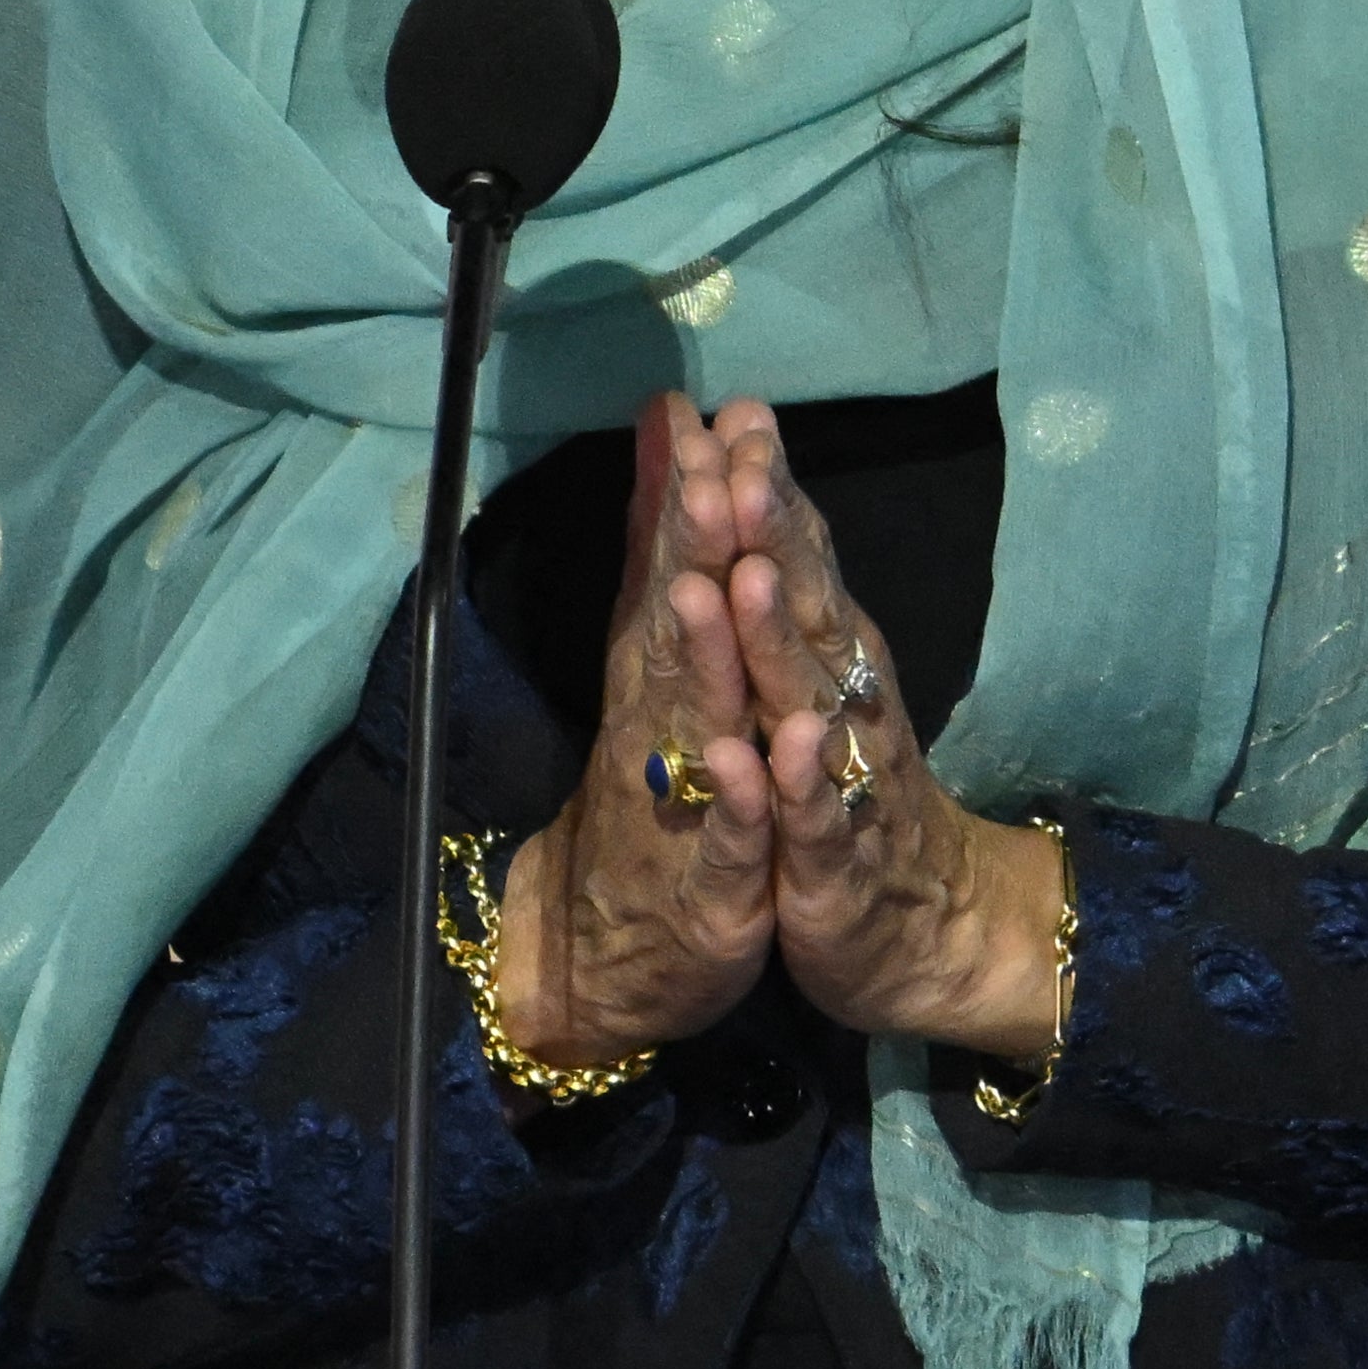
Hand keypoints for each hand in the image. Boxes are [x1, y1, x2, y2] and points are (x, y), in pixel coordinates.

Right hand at [497, 392, 779, 1064]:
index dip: (691, 494)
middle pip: (679, 628)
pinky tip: (748, 761)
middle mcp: (662, 726)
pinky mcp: (711, 888)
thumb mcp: (658, 668)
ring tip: (714, 586)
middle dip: (694, 550)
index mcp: (661, 673)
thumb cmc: (657, 788)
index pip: (675, 570)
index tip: (704, 412)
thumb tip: (662, 433)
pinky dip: (738, 801)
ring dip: (703, 656)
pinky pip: (728, 840)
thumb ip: (655, 555)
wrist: (620, 956)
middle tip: (707, 467)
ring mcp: (683, 806)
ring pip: (695, 721)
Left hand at [721, 427, 1071, 1060]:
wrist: (924, 928)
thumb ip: (780, 574)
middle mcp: (846, 702)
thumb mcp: (806, 677)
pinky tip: (781, 747)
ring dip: (777, 643)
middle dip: (773, 538)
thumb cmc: (849, 787)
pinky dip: (798, 783)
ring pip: (807, 703)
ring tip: (744, 579)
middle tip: (741, 462)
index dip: (770, 488)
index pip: (799, 558)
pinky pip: (814, 820)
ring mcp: (845, 781)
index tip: (737, 413)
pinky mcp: (832, 863)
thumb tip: (752, 467)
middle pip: (806, 610)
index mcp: (832, 656)